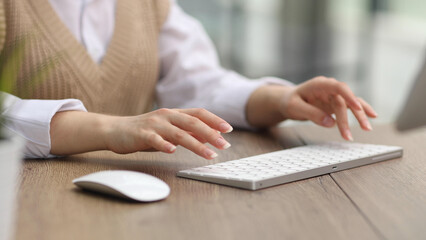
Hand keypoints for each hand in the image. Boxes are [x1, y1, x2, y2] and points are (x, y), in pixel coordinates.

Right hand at [50, 108, 232, 158]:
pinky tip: (172, 151)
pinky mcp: (141, 134)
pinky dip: (164, 145)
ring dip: (196, 144)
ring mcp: (154, 124)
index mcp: (174, 113)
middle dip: (211, 133)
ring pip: (178, 133)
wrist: (115, 130)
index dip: (214, 120)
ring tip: (209, 154)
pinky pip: (154, 139)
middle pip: (192, 122)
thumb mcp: (169, 131)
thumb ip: (187, 133)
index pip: (198, 113)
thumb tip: (209, 138)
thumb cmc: (145, 132)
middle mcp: (166, 116)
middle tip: (224, 145)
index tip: (228, 130)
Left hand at [246, 76, 376, 140]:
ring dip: (360, 116)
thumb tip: (330, 123)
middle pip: (344, 102)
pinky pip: (351, 107)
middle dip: (348, 118)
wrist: (289, 100)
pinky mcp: (337, 103)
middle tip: (348, 135)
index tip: (356, 107)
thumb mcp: (295, 107)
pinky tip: (372, 117)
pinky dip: (361, 112)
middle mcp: (330, 88)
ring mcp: (335, 96)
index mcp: (320, 84)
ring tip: (367, 129)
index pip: (338, 87)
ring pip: (351, 104)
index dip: (348, 96)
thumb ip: (312, 114)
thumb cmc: (290, 101)